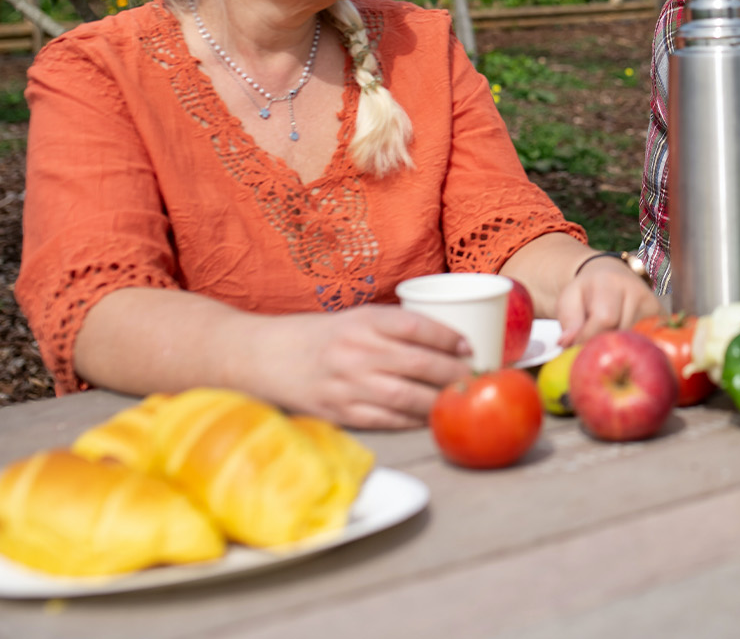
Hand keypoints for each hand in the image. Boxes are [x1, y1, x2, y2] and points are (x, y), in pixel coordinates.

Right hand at [249, 305, 473, 429]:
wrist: (264, 357)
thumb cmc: (320, 337)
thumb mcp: (355, 318)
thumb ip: (394, 327)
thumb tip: (448, 339)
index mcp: (363, 321)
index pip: (416, 326)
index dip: (448, 337)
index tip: (468, 346)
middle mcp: (356, 351)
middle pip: (419, 364)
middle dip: (454, 373)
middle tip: (475, 378)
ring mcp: (347, 384)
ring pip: (407, 397)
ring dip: (439, 401)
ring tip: (460, 400)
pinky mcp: (339, 412)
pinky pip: (386, 420)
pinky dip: (412, 421)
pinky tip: (429, 418)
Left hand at [554, 256, 662, 345]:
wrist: (610, 276)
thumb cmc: (587, 291)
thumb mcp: (569, 299)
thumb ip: (568, 320)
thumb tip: (568, 343)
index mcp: (610, 282)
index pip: (605, 318)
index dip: (589, 338)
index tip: (576, 347)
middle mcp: (637, 290)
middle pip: (622, 332)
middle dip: (604, 347)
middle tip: (592, 350)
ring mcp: (653, 304)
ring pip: (636, 341)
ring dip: (619, 350)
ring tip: (606, 345)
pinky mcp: (662, 317)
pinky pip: (649, 341)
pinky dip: (635, 349)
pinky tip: (624, 347)